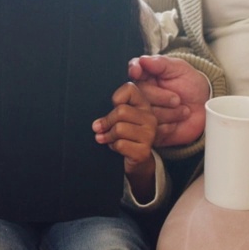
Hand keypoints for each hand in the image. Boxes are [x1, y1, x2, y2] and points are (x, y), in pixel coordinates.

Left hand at [93, 82, 156, 197]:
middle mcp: (150, 118)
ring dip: (108, 136)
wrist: (137, 160)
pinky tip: (116, 148)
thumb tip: (97, 124)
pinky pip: (120, 145)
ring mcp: (149, 135)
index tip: (114, 106)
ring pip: (119, 129)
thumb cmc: (124, 135)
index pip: (129, 89)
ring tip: (109, 139)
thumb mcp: (120, 118)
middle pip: (121, 111)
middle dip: (106, 122)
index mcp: (144, 105)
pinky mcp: (144, 152)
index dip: (116, 98)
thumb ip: (113, 111)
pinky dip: (113, 147)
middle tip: (99, 129)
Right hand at [127, 55, 208, 146]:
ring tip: (183, 111)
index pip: (133, 71)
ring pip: (145, 113)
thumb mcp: (179, 69)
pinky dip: (167, 126)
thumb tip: (142, 60)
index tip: (138, 72)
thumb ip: (161, 63)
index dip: (134, 71)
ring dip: (168, 113)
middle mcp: (142, 94)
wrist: (204, 108)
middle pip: (138, 94)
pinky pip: (152, 130)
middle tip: (177, 99)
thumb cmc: (191, 85)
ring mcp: (145, 113)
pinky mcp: (150, 130)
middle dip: (160, 96)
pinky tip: (176, 123)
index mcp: (146, 76)